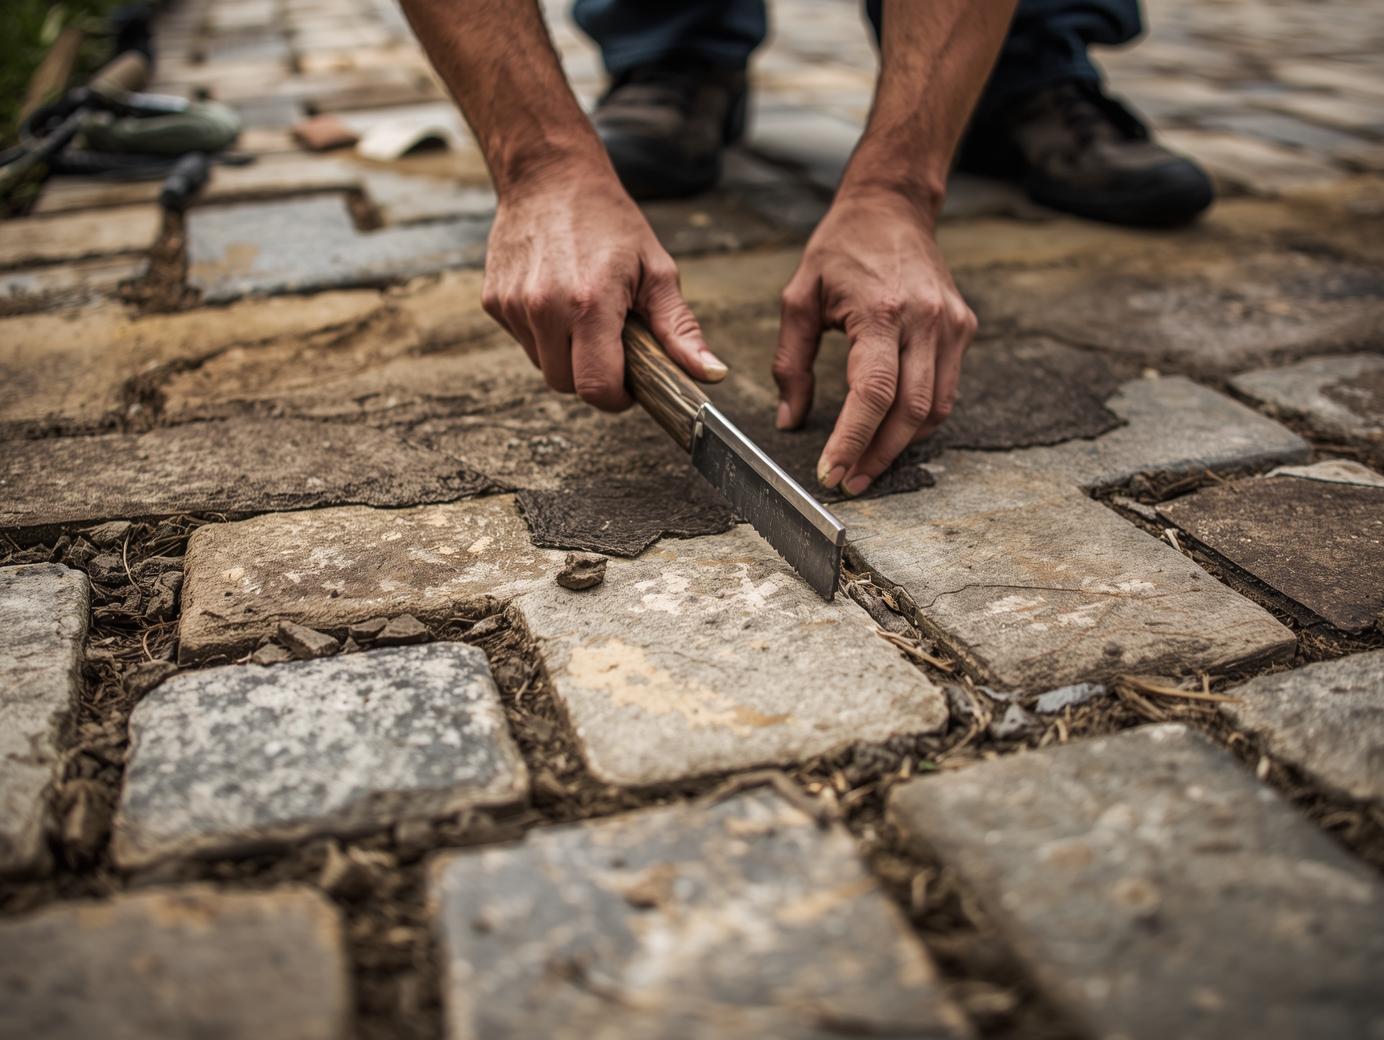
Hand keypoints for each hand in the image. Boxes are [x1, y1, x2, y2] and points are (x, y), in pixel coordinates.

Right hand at [482, 163, 725, 409]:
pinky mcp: (494, 302)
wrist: (549, 176)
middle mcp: (544, 308)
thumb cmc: (608, 220)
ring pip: (543, 366)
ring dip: (566, 354)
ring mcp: (514, 306)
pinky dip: (543, 333)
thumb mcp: (656, 271)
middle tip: (610, 341)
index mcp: (589, 304)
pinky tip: (556, 298)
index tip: (628, 382)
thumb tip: (712, 374)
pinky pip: (524, 341)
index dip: (617, 396)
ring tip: (583, 312)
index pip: (596, 388)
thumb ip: (679, 330)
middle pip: (567, 385)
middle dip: (592, 375)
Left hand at [773, 187, 976, 495]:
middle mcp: (924, 320)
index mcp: (880, 310)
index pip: (873, 392)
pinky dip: (919, 420)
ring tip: (866, 467)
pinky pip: (945, 389)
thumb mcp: (798, 299)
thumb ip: (791, 362)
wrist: (892, 207)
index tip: (831, 472)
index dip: (854, 440)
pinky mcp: (963, 328)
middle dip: (877, 455)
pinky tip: (891, 432)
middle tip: (848, 482)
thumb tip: (789, 419)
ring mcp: (951, 325)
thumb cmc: (841, 249)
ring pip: (935, 408)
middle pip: (910, 411)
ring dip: (900, 445)